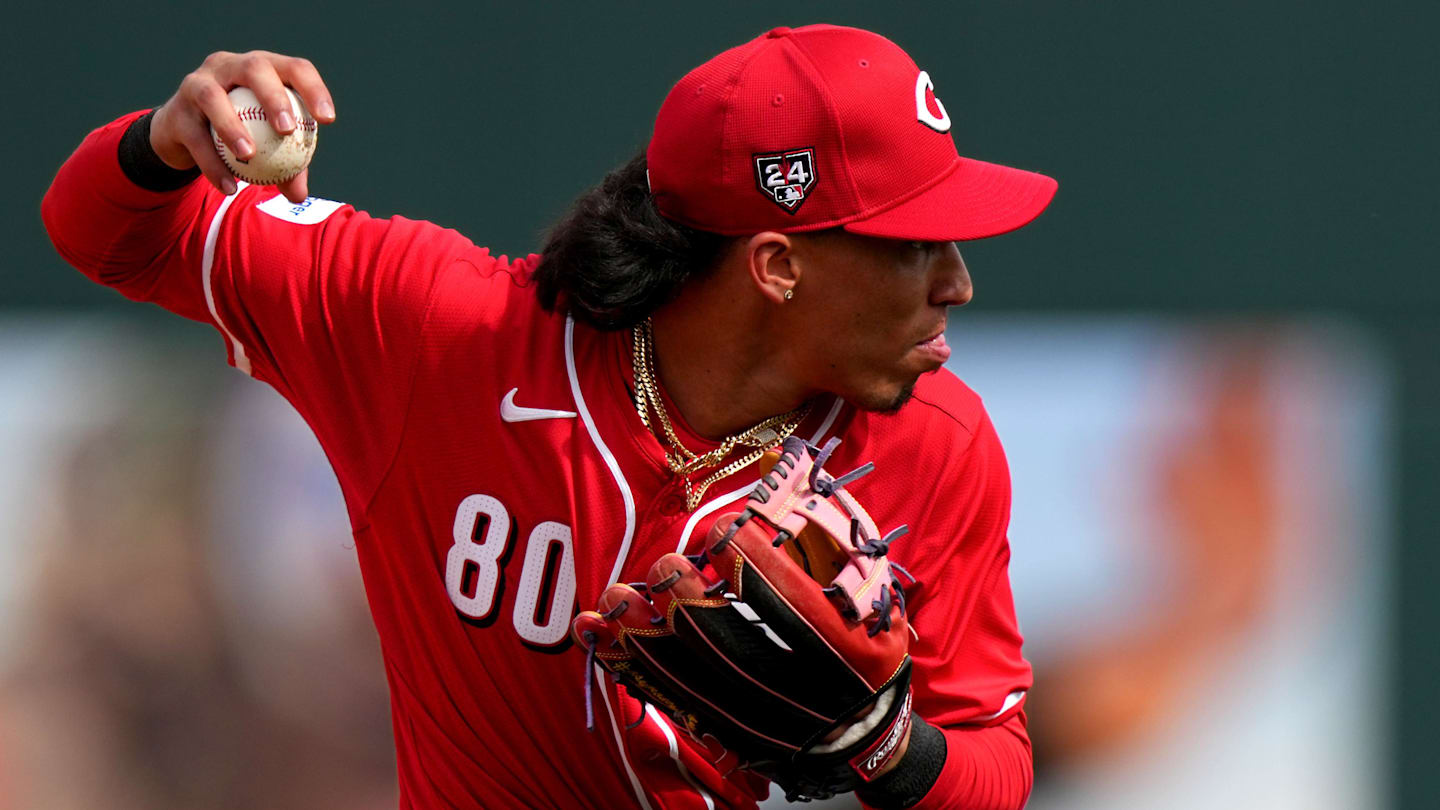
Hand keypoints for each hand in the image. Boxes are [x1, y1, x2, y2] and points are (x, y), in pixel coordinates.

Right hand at [149, 50, 335, 202]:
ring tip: (249, 156)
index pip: (293, 68)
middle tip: (288, 130)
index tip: (328, 120)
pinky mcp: (175, 110)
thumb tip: (300, 196)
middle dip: (274, 97)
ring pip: (213, 97)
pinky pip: (195, 137)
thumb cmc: (238, 136)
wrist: (183, 135)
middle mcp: (228, 66)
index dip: (313, 89)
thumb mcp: (265, 148)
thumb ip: (285, 167)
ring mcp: (197, 83)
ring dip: (233, 127)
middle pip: (254, 68)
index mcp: (261, 69)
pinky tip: (229, 187)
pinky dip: (212, 164)